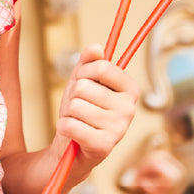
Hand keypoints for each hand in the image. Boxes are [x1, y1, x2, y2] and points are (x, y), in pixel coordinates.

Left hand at [54, 44, 137, 170]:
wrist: (72, 144)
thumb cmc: (80, 109)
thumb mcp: (82, 80)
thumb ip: (88, 62)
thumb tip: (96, 47)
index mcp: (129, 90)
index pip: (102, 67)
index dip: (84, 72)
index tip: (84, 82)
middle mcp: (130, 109)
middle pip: (84, 86)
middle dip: (73, 95)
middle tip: (79, 107)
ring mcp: (119, 129)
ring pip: (75, 105)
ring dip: (68, 112)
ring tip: (78, 120)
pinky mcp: (104, 146)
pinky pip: (70, 124)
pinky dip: (64, 126)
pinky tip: (73, 133)